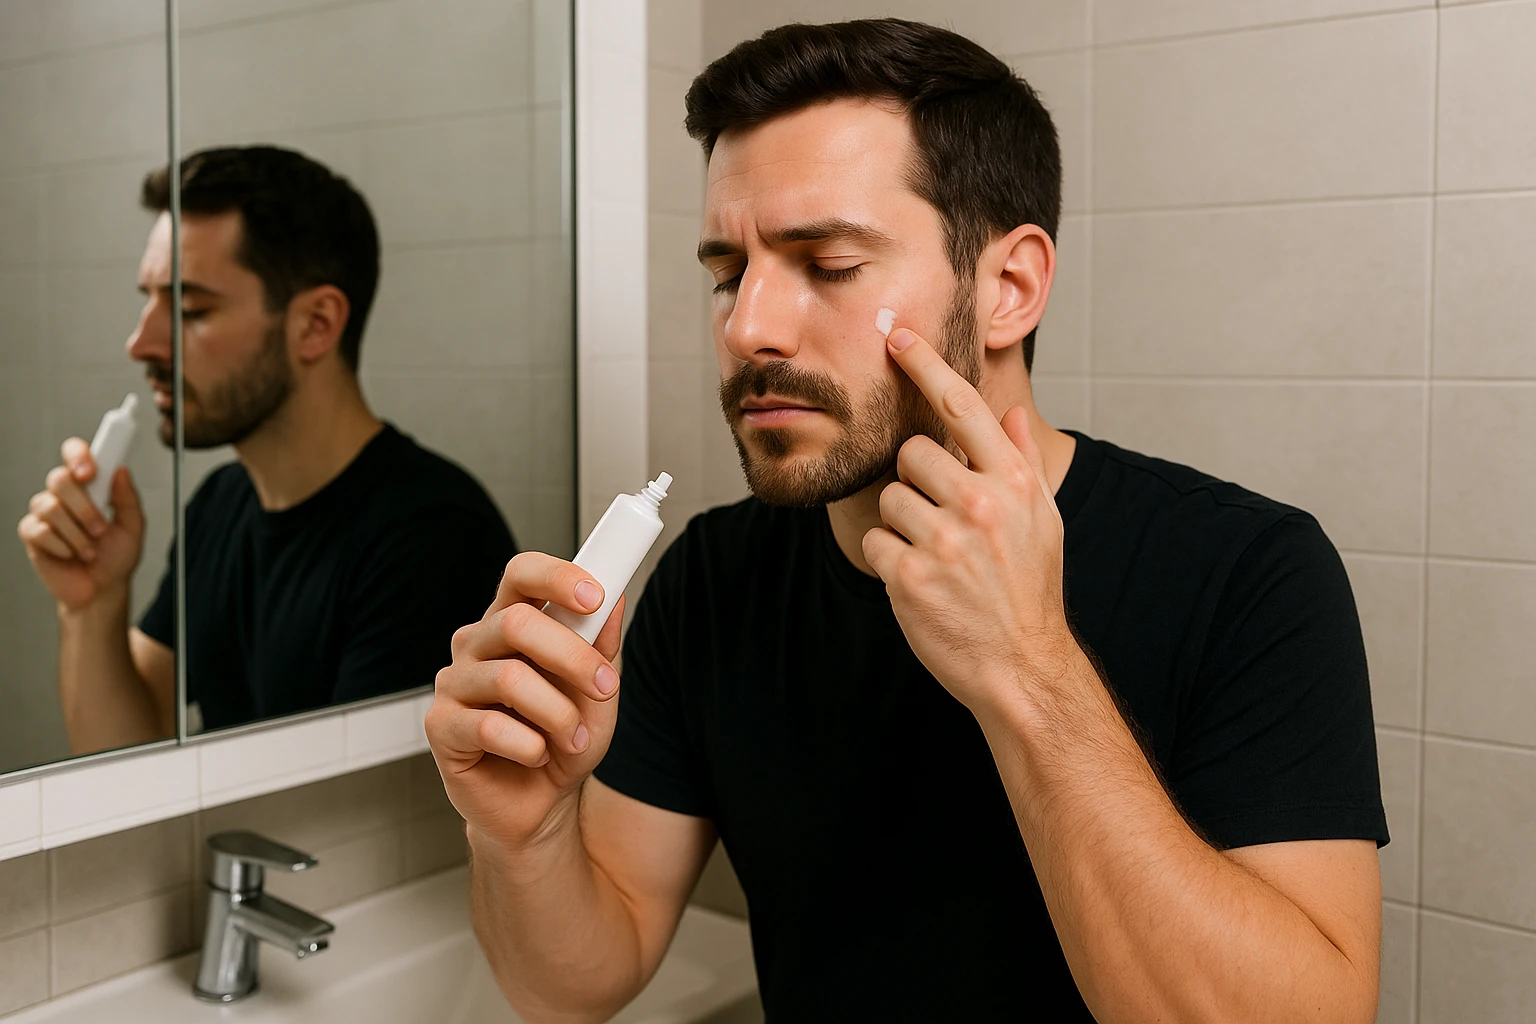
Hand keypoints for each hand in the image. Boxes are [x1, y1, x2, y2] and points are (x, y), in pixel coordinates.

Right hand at [16, 439, 145, 609]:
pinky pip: (40, 531)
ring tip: (90, 549)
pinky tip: (71, 555)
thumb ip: (128, 498)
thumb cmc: (116, 557)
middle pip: (58, 478)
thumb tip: (121, 470)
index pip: (75, 453)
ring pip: (50, 506)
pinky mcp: (32, 534)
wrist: (103, 590)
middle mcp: (64, 495)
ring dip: (76, 533)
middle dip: (83, 507)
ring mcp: (45, 513)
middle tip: (100, 528)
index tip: (90, 472)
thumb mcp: (133, 527)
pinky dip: (62, 546)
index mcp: (89, 486)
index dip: (78, 455)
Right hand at [426, 552, 624, 848]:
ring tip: (574, 739)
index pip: (521, 575)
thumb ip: (602, 646)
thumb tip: (615, 601)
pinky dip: (530, 745)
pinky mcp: (440, 726)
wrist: (543, 805)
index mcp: (512, 622)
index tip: (595, 597)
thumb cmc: (565, 740)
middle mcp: (476, 644)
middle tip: (605, 686)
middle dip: (573, 657)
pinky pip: (489, 726)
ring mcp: (453, 683)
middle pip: (516, 623)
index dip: (556, 577)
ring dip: (558, 714)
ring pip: (509, 678)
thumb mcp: (599, 693)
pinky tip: (537, 754)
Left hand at [862, 328, 1073, 713]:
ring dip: (903, 525)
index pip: (962, 403)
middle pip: (912, 452)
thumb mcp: (1044, 520)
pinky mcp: (909, 576)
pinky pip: (876, 542)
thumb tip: (1010, 411)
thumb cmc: (1030, 590)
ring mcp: (943, 540)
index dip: (924, 364)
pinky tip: (921, 583)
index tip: (896, 336)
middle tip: (941, 518)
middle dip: (916, 480)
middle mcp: (979, 503)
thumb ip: (1022, 462)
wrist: (1021, 665)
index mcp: (1012, 482)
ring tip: (937, 558)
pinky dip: (890, 562)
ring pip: (890, 498)